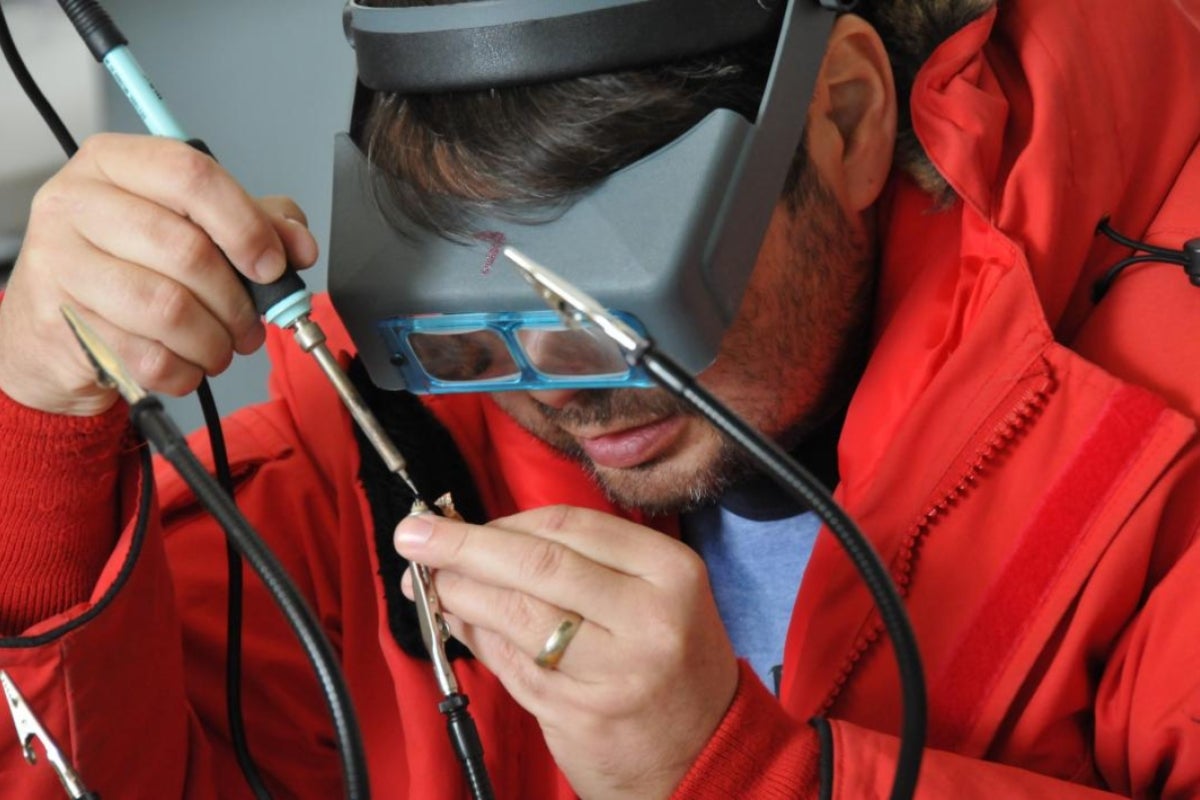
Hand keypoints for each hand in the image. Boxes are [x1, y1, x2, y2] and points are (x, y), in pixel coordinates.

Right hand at [0, 132, 318, 415]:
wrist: (54, 327)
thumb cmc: (131, 265)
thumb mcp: (191, 225)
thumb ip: (254, 222)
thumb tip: (299, 245)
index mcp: (114, 162)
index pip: (191, 175)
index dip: (246, 225)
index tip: (273, 265)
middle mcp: (77, 203)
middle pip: (186, 250)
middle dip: (237, 301)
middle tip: (251, 324)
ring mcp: (60, 262)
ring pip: (168, 308)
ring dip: (214, 341)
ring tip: (222, 347)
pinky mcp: (57, 321)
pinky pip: (147, 355)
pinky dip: (185, 370)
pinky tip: (188, 364)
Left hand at [395, 505, 738, 798]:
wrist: (704, 754)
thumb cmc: (671, 665)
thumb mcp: (654, 596)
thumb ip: (581, 563)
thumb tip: (484, 536)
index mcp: (669, 572)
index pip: (568, 526)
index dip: (503, 521)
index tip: (459, 517)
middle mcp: (646, 617)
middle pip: (536, 565)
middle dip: (464, 546)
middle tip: (415, 536)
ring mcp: (612, 670)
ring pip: (515, 614)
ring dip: (460, 594)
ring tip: (430, 584)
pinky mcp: (579, 713)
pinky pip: (511, 663)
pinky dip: (477, 638)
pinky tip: (458, 624)